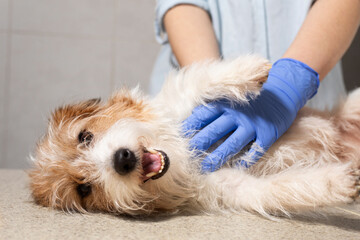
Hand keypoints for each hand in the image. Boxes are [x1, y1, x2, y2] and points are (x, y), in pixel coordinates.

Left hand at [182, 58, 319, 171]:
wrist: (283, 92)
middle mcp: (237, 114)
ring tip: (205, 167)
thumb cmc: (252, 97)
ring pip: (231, 144)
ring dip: (217, 157)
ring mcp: (253, 125)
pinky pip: (254, 150)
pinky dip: (245, 160)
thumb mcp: (232, 97)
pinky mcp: (267, 134)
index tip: (179, 138)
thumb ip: (215, 106)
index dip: (190, 128)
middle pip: (214, 131)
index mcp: (226, 104)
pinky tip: (234, 169)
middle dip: (198, 144)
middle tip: (186, 156)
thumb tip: (193, 118)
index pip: (203, 116)